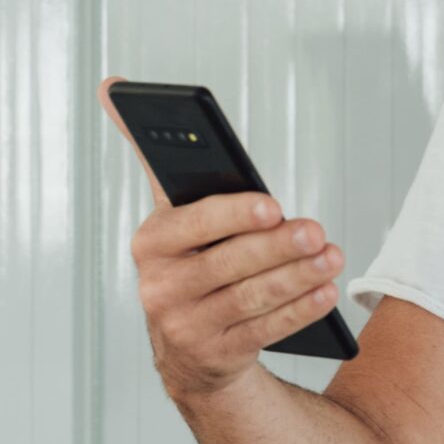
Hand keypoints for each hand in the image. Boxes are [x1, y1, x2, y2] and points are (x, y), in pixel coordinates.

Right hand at [97, 77, 345, 399]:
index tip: (272, 204)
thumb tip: (112, 86)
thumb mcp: (173, 213)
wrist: (189, 346)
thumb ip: (153, 155)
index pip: (192, 224)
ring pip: (250, 298)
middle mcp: (160, 287)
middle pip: (228, 263)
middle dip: (278, 247)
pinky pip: (263, 331)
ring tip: (331, 255)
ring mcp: (185, 327)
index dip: (232, 215)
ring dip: (297, 277)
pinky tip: (325, 292)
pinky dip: (298, 310)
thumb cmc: (192, 258)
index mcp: (151, 242)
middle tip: (317, 230)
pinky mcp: (214, 357)